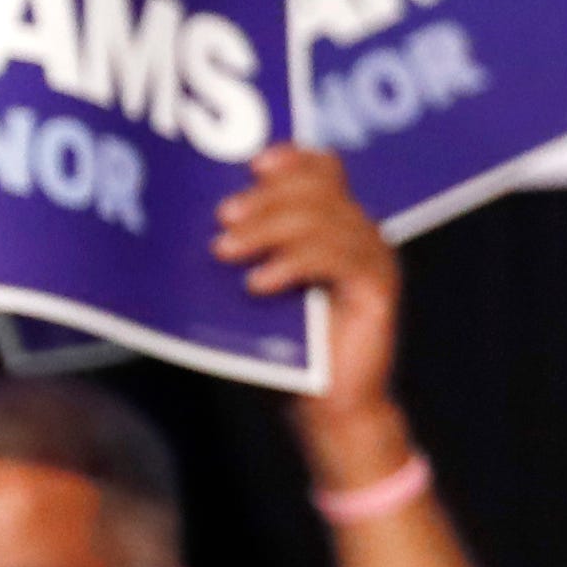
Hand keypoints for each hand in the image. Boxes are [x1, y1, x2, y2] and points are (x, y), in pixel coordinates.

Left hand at [214, 145, 403, 484]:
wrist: (326, 408)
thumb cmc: (285, 350)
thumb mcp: (256, 288)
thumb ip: (244, 252)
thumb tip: (188, 222)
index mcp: (336, 225)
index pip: (325, 168)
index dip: (293, 157)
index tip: (252, 166)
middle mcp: (361, 235)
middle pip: (319, 187)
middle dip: (266, 197)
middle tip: (223, 218)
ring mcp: (374, 260)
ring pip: (324, 219)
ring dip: (270, 228)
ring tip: (227, 252)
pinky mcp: (378, 289)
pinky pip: (337, 258)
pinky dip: (295, 264)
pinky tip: (260, 283)